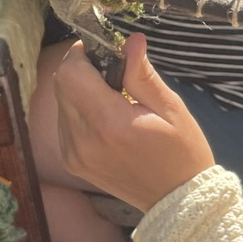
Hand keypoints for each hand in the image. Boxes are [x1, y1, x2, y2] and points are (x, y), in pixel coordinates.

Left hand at [53, 33, 215, 213]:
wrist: (176, 201)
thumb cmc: (181, 151)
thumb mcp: (170, 108)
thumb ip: (142, 73)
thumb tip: (130, 40)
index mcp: (109, 124)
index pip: (70, 73)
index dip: (82, 54)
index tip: (105, 53)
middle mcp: (83, 140)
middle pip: (61, 84)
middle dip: (83, 71)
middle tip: (115, 75)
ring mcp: (73, 154)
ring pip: (61, 102)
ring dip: (80, 91)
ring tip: (114, 101)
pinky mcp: (71, 162)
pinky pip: (65, 122)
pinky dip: (80, 112)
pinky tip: (106, 121)